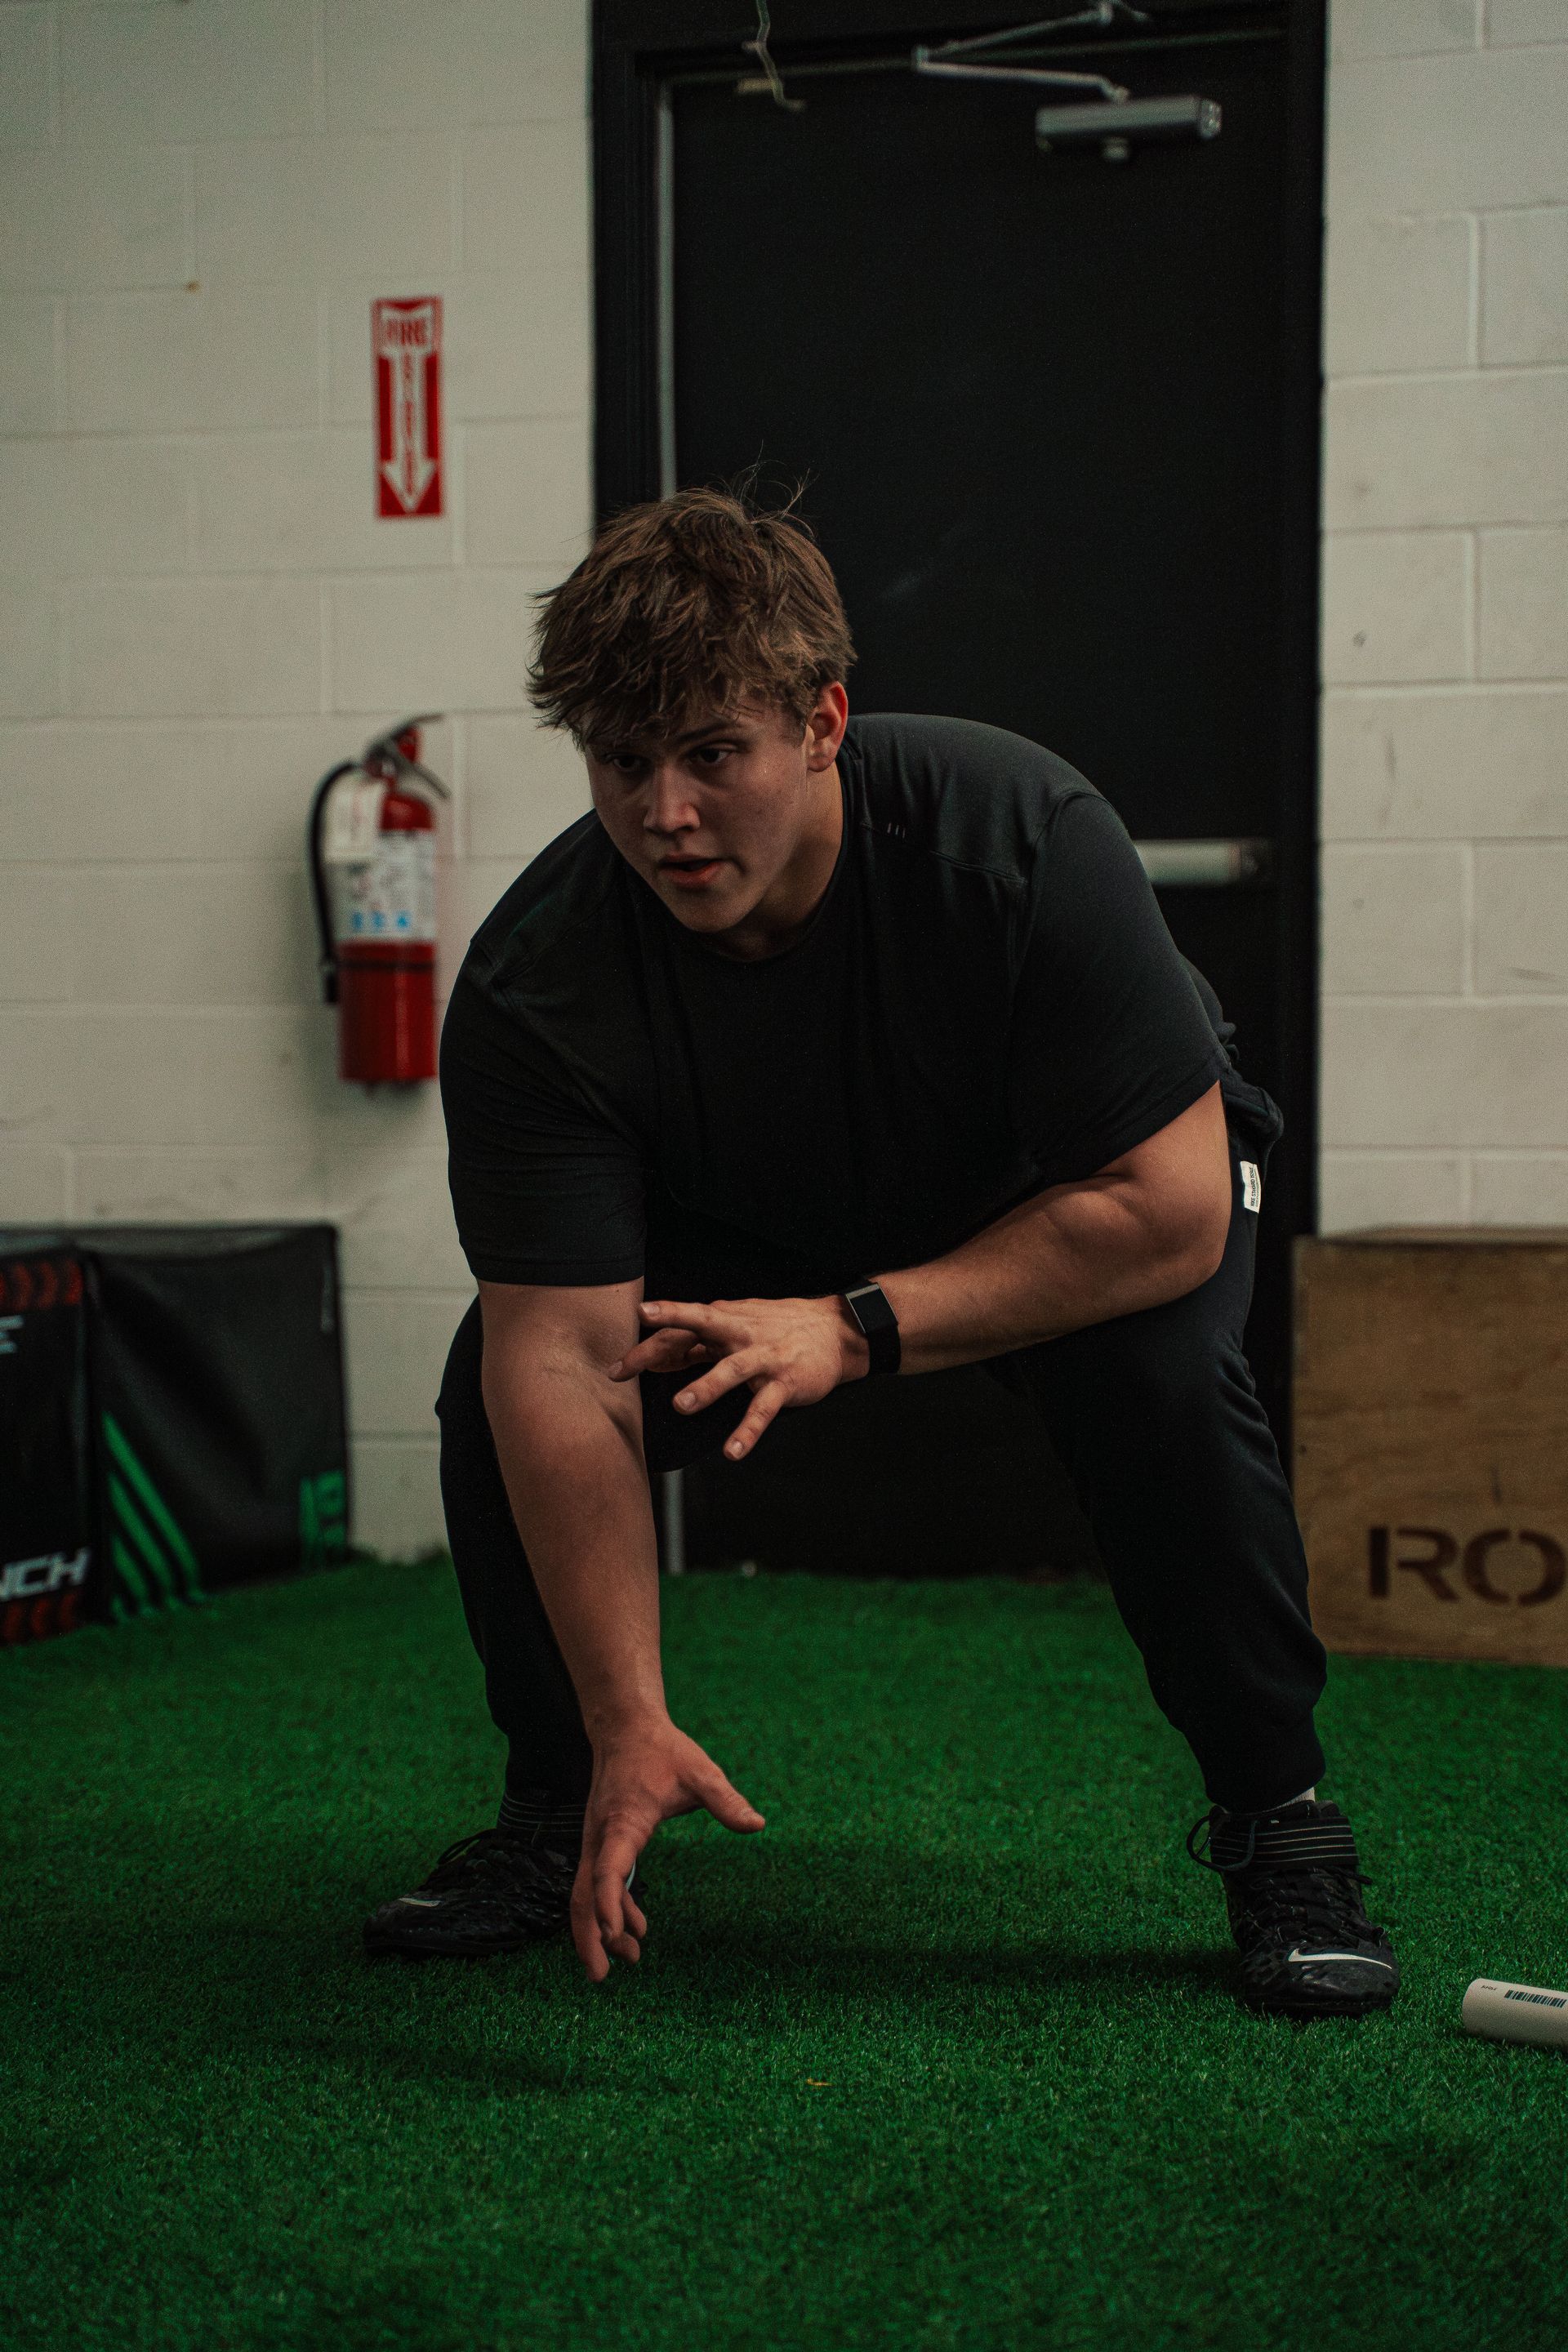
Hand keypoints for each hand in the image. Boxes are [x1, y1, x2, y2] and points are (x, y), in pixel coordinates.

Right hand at [573, 1715, 764, 1981]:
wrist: (626, 1728)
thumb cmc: (663, 1750)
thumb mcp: (700, 1772)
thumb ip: (725, 1800)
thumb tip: (757, 1824)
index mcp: (623, 1822)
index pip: (609, 1869)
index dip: (610, 1902)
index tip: (615, 1934)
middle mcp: (601, 1836)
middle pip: (583, 1894)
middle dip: (589, 1937)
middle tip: (601, 1978)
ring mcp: (597, 1841)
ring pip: (585, 1893)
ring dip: (600, 1929)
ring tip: (628, 1961)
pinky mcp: (603, 1842)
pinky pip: (599, 1883)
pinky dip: (612, 1909)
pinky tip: (637, 1929)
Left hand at [608, 1294, 868, 1459]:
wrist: (839, 1331)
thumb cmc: (779, 1328)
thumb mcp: (739, 1325)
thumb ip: (699, 1342)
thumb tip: (656, 1356)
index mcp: (726, 1320)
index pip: (680, 1327)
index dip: (648, 1343)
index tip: (616, 1361)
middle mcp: (740, 1334)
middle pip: (694, 1334)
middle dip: (657, 1350)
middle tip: (624, 1369)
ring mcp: (764, 1358)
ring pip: (731, 1370)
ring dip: (706, 1386)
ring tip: (681, 1405)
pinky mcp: (785, 1383)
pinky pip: (763, 1408)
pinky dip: (748, 1430)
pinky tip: (732, 1451)